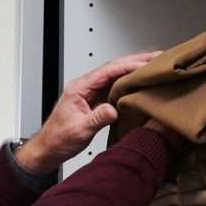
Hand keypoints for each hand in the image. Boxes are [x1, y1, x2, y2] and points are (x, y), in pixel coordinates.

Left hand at [23, 51, 161, 170]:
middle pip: (114, 68)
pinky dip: (128, 82)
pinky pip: (114, 87)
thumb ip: (97, 119)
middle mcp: (85, 86)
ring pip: (115, 76)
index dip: (128, 65)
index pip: (108, 71)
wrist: (47, 149)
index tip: (146, 63)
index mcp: (79, 88)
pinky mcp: (95, 100)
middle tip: (157, 57)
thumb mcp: (79, 131)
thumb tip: (113, 109)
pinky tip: (140, 82)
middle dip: (136, 61)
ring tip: (154, 65)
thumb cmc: (58, 140)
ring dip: (134, 70)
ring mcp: (90, 92)